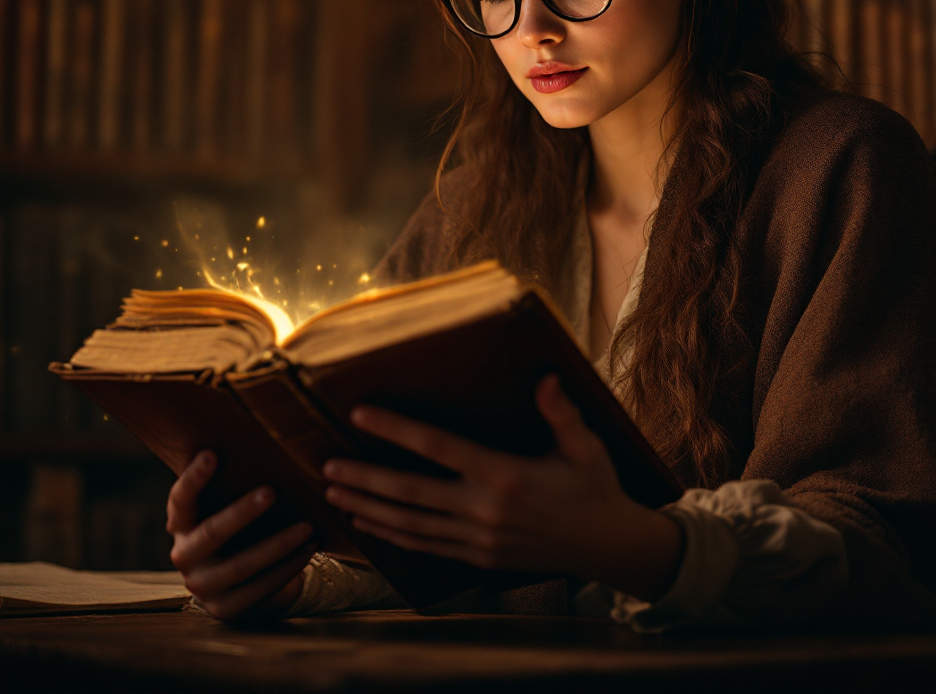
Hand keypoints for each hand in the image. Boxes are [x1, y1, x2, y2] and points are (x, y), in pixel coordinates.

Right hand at [167, 450, 317, 620]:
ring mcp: (203, 587)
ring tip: (308, 525)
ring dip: (278, 545)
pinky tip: (310, 548)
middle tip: (272, 491)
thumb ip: (235, 485)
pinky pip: (260, 588)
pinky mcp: (227, 609)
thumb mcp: (228, 508)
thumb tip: (270, 447)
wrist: (239, 584)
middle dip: (242, 513)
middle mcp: (184, 556)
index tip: (212, 453)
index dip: (193, 478)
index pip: (180, 500)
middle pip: (211, 534)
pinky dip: (288, 567)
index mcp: (181, 525)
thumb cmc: (238, 530)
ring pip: (241, 566)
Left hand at [322, 375, 682, 600]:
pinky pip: (426, 548)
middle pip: (410, 492)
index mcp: (506, 475)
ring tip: (334, 495)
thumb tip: (546, 377)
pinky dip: (393, 538)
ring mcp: (479, 539)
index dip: (397, 430)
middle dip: (365, 478)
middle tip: (326, 466)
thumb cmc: (596, 487)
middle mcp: (485, 509)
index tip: (360, 415)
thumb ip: (561, 412)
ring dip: (370, 509)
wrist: (608, 547)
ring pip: (410, 525)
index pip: (439, 447)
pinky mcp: (479, 559)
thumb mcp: (586, 446)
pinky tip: (369, 527)